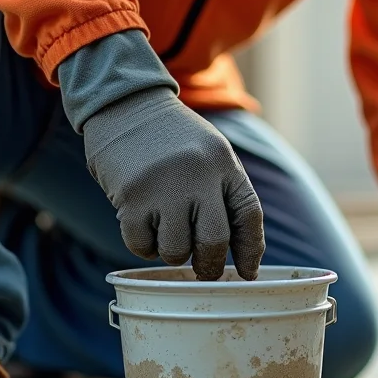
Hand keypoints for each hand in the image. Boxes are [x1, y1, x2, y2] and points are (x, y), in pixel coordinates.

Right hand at [82, 87, 264, 279]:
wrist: (126, 104)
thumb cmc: (173, 139)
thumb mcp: (211, 153)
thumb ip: (226, 195)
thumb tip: (242, 256)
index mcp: (223, 163)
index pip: (248, 215)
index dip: (251, 251)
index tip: (248, 274)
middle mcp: (197, 175)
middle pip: (214, 242)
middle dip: (209, 265)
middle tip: (203, 270)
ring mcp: (162, 188)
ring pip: (176, 251)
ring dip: (172, 253)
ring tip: (167, 231)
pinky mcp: (131, 198)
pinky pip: (141, 246)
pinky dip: (144, 246)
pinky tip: (143, 225)